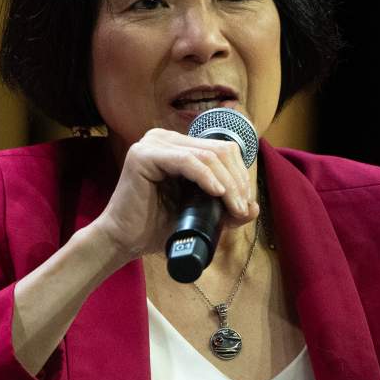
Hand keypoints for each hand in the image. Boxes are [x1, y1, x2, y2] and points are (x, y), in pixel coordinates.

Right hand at [92, 128, 258, 258]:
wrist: (125, 241)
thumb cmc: (157, 227)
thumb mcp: (200, 215)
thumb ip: (225, 209)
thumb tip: (254, 207)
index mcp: (178, 145)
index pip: (222, 150)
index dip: (240, 176)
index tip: (245, 206)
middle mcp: (165, 138)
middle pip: (219, 150)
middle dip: (237, 181)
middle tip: (242, 209)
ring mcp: (153, 143)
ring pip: (207, 155)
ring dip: (227, 183)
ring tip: (234, 208)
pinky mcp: (144, 155)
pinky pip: (186, 161)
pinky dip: (206, 177)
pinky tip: (217, 192)